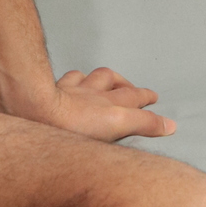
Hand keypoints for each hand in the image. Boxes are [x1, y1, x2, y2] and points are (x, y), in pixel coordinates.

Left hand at [10, 67, 173, 142]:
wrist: (34, 110)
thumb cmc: (71, 128)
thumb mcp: (115, 128)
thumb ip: (144, 126)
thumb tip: (171, 126)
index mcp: (111, 109)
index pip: (137, 106)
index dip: (149, 107)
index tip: (159, 104)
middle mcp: (95, 96)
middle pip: (120, 88)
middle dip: (134, 90)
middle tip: (144, 93)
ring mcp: (74, 91)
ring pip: (96, 79)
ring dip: (108, 79)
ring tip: (113, 83)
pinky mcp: (54, 89)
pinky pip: (70, 78)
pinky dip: (78, 78)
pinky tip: (77, 80)